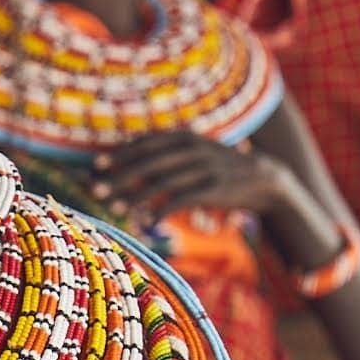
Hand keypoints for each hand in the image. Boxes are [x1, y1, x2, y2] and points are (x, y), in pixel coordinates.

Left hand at [93, 131, 286, 222]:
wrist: (263, 179)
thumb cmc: (216, 168)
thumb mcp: (193, 152)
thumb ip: (163, 156)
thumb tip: (125, 162)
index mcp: (186, 137)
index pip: (146, 143)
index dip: (120, 153)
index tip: (96, 165)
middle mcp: (194, 149)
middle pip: (150, 162)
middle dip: (120, 176)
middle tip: (96, 189)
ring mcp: (206, 168)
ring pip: (163, 182)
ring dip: (135, 196)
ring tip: (115, 209)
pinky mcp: (215, 188)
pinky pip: (182, 200)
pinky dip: (161, 210)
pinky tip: (146, 222)